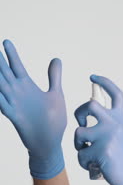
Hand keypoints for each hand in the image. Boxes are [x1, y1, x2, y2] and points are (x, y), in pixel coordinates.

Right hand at [0, 39, 65, 179]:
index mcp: (28, 87)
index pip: (17, 67)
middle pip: (5, 73)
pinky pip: (3, 105)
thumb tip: (56, 59)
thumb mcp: (55, 93)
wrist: (49, 142)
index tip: (6, 41)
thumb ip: (54, 76)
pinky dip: (0, 98)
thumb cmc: (53, 118)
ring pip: (1, 86)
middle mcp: (18, 94)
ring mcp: (15, 104)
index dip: (11, 55)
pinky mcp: (15, 117)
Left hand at [74, 75, 122, 184]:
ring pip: (79, 133)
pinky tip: (96, 167)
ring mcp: (108, 135)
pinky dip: (84, 163)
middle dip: (79, 113)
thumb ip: (111, 125)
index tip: (93, 76)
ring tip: (90, 156)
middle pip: (90, 105)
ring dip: (79, 146)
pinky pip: (80, 154)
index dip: (104, 82)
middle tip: (81, 124)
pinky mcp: (101, 151)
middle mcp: (116, 123)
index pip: (115, 94)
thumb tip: (87, 120)